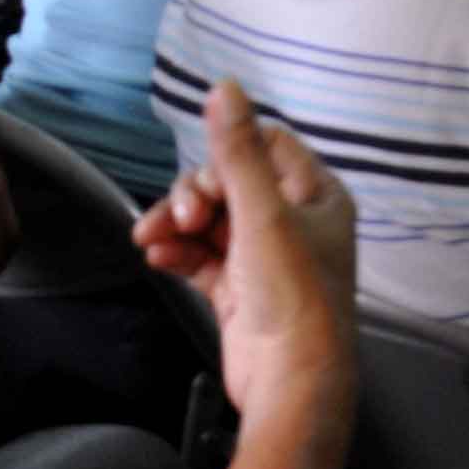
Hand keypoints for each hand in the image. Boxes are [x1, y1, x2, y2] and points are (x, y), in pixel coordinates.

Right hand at [133, 80, 356, 434]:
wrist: (292, 382)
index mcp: (317, 195)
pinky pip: (200, 257)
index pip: (268, 147)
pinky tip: (156, 257)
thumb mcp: (262, 215)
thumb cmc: (293, 297)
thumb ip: (238, 152)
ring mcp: (265, 257)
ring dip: (175, 223)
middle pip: (230, 183)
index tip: (203, 178)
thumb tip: (225, 87)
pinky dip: (177, 252)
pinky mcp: (239, 290)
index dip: (228, 154)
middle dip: (194, 194)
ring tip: (150, 239)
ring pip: (209, 221)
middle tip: (178, 217)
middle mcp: (295, 221)